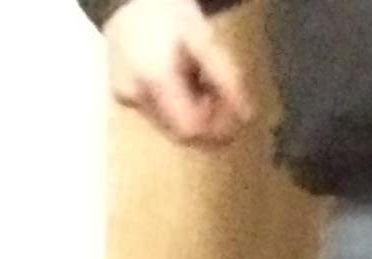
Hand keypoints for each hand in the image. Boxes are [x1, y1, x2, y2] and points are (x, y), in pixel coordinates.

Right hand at [104, 0, 251, 146]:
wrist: (134, 2)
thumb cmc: (173, 18)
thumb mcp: (205, 43)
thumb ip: (226, 79)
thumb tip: (248, 117)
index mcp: (156, 79)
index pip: (190, 129)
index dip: (214, 129)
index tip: (231, 114)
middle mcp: (135, 95)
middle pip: (182, 132)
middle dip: (207, 123)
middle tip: (218, 98)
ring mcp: (127, 99)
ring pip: (171, 128)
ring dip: (193, 115)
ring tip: (198, 85)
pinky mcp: (124, 100)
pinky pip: (159, 118)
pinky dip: (177, 109)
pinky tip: (182, 86)